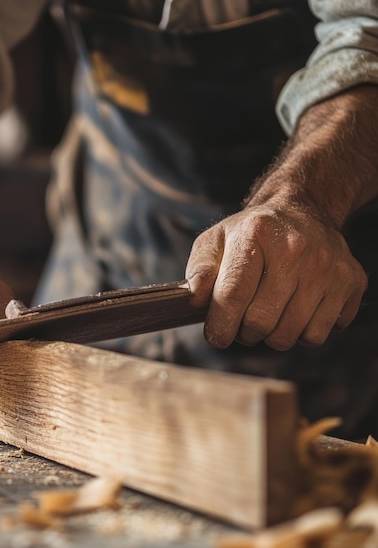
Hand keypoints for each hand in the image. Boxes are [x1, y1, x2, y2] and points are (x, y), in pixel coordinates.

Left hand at [186, 204, 366, 349]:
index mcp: (256, 234)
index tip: (216, 337)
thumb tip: (195, 299)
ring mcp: (328, 266)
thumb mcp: (216, 241)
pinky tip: (296, 310)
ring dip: (272, 335)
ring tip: (268, 315)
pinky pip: (319, 334)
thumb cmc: (251, 234)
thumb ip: (200, 270)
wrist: (303, 211)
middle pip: (261, 322)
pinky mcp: (351, 282)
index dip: (220, 326)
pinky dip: (302, 332)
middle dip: (244, 332)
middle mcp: (296, 249)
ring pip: (290, 335)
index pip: (232, 295)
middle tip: (243, 322)